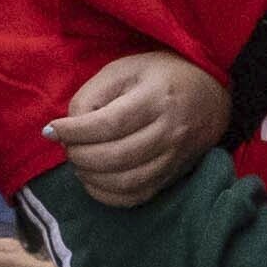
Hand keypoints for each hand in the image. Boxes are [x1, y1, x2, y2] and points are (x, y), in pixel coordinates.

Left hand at [50, 47, 231, 201]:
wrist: (214, 92)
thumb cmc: (163, 75)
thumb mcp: (125, 69)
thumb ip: (92, 95)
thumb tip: (66, 129)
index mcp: (157, 98)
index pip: (109, 124)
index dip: (74, 132)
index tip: (52, 130)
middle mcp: (170, 132)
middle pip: (115, 156)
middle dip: (79, 155)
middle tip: (66, 146)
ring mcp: (175, 158)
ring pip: (125, 182)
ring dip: (90, 177)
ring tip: (79, 162)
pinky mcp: (173, 176)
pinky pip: (136, 197)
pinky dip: (107, 195)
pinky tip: (94, 181)